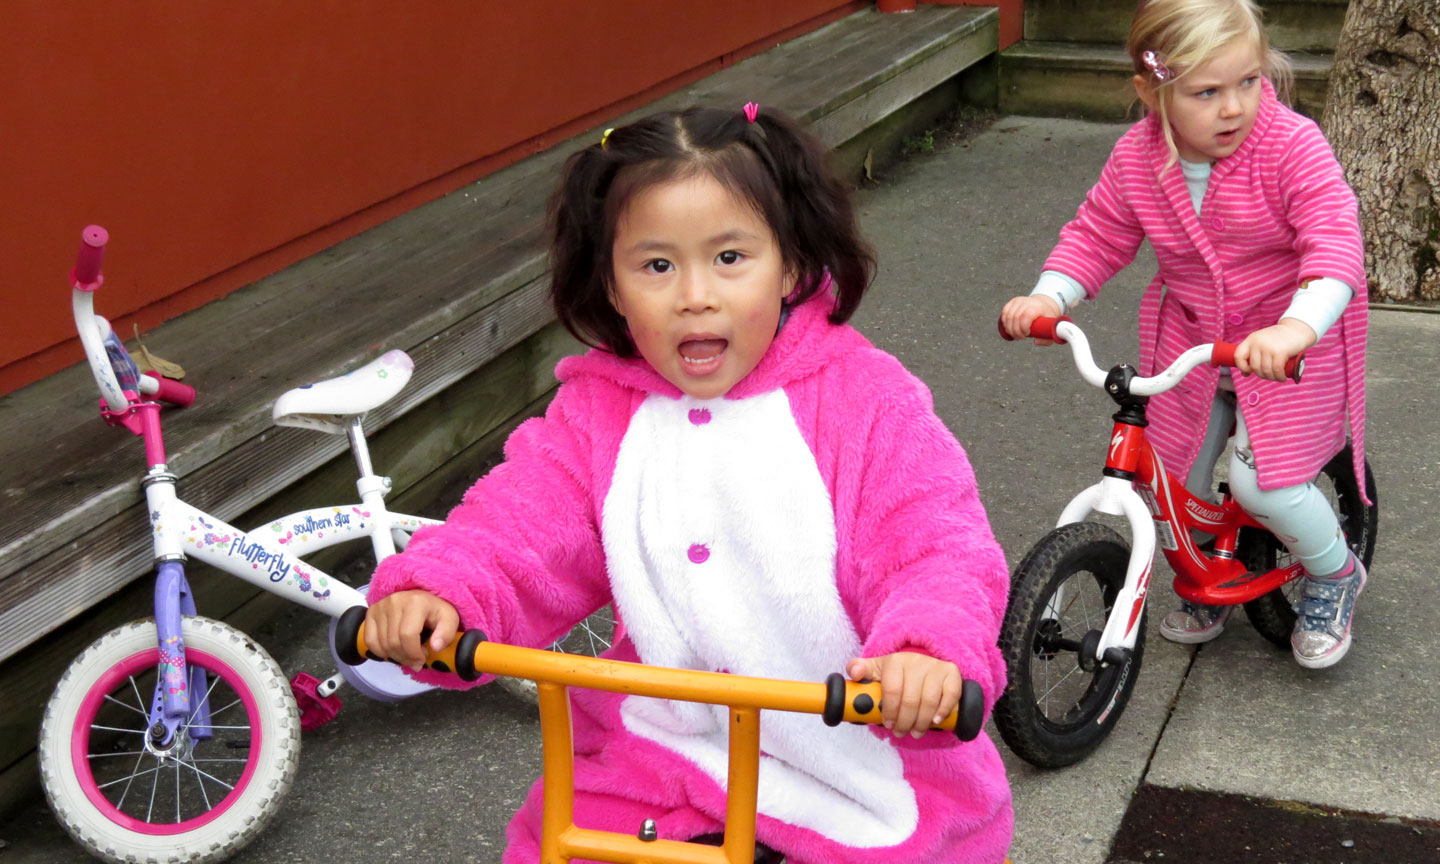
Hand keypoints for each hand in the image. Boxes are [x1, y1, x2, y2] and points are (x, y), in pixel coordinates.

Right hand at [363, 590, 459, 670]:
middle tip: (416, 660)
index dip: (414, 653)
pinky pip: (370, 641)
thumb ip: (447, 633)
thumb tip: (435, 647)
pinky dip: (381, 652)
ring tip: (407, 654)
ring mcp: (380, 606)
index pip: (407, 636)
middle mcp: (394, 601)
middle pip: (393, 642)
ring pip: (382, 644)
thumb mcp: (449, 618)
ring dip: (395, 657)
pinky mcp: (371, 612)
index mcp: (415, 602)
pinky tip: (393, 651)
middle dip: (406, 657)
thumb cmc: (434, 610)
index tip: (422, 658)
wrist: (420, 597)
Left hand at [846, 651, 961, 737]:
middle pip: (911, 700)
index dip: (890, 711)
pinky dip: (943, 711)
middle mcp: (917, 661)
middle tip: (900, 733)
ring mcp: (935, 667)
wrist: (920, 661)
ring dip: (922, 722)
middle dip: (904, 722)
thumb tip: (853, 674)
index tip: (887, 724)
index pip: (893, 691)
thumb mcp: (875, 669)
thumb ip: (858, 669)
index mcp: (895, 661)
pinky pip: (951, 695)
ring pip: (930, 701)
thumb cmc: (895, 672)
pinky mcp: (952, 673)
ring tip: (915, 732)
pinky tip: (935, 721)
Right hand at [1000, 295, 1062, 344]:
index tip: (1027, 334)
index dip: (1023, 327)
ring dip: (1009, 328)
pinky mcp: (1012, 301)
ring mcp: (1019, 300)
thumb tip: (1035, 342)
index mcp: (1037, 307)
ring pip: (1008, 316)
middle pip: (1015, 317)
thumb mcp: (1051, 328)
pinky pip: (1004, 312)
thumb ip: (1046, 339)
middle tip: (1020, 337)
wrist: (1043, 305)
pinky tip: (1009, 328)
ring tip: (1015, 334)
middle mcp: (1027, 302)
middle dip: (1015, 331)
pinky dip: (1005, 322)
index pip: (1026, 316)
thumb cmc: (1046, 318)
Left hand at [1234, 318, 1315, 381]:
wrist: (1297, 329)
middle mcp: (1257, 343)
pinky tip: (1282, 378)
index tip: (1249, 371)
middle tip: (1270, 375)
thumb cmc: (1279, 339)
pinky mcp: (1280, 352)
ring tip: (1277, 377)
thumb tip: (1245, 374)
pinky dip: (1279, 377)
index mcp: (1251, 339)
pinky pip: (1276, 370)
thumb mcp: (1262, 342)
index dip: (1242, 367)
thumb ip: (1254, 355)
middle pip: (1254, 367)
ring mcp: (1268, 347)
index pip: (1238, 356)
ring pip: (1265, 370)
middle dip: (1262, 375)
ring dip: (1272, 377)